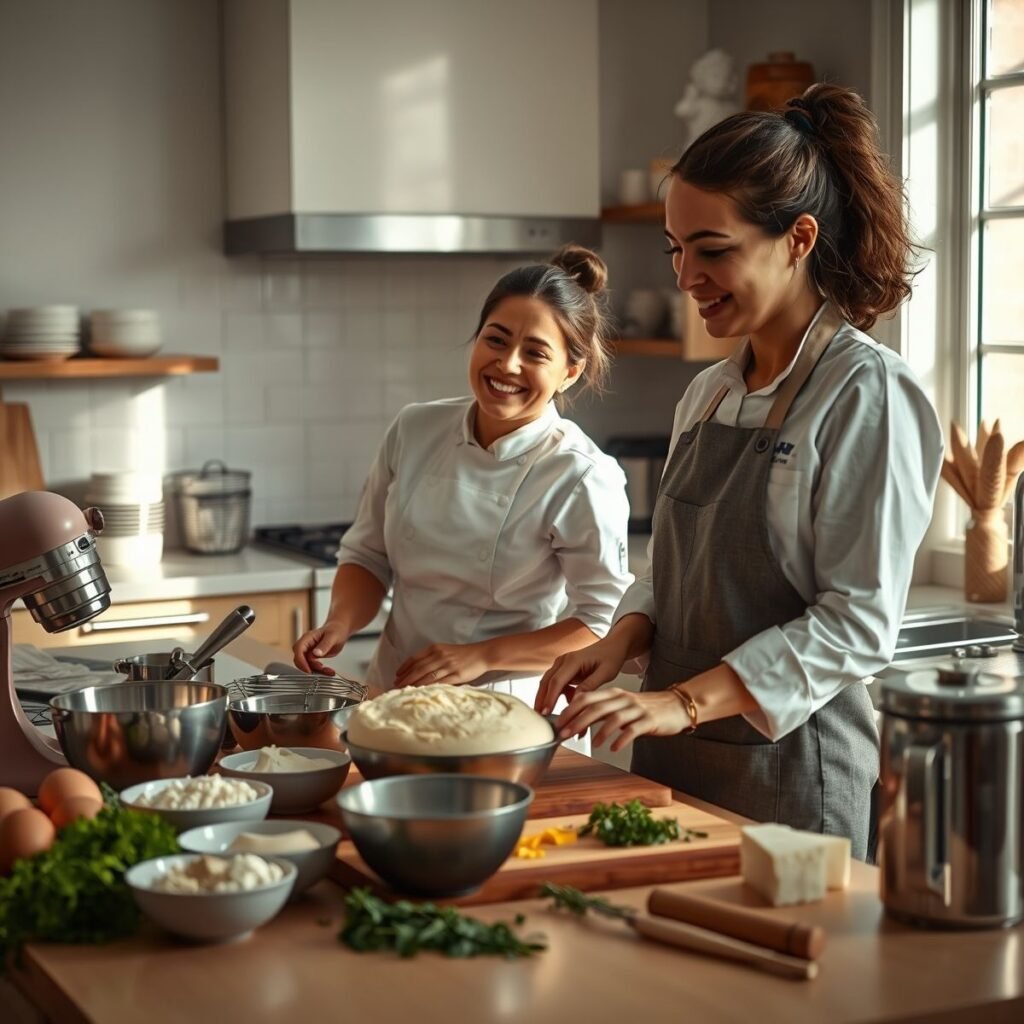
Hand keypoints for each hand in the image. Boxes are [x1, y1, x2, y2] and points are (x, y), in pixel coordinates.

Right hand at [292, 621, 349, 675]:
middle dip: (308, 667)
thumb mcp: (332, 637)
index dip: (301, 661)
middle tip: (320, 670)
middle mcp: (306, 645)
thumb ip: (324, 645)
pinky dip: (320, 670)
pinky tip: (328, 671)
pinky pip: (313, 666)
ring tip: (329, 671)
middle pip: (299, 659)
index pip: (298, 649)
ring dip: (316, 670)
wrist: (339, 630)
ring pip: (306, 664)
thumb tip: (316, 653)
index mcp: (308, 638)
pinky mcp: (313, 657)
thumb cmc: (335, 630)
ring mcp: (308, 651)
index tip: (308, 669)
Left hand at [394, 642, 492, 687]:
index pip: (415, 658)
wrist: (482, 654)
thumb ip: (432, 657)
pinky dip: (428, 688)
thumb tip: (417, 668)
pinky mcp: (456, 675)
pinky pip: (439, 682)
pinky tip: (421, 692)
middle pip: (418, 668)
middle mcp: (440, 655)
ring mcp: (448, 665)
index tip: (397, 675)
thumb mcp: (445, 650)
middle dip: (405, 678)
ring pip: (426, 676)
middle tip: (396, 686)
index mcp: (435, 648)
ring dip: (414, 684)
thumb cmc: (463, 654)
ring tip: (405, 691)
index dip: (404, 668)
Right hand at [534, 638, 628, 714]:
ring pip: (548, 683)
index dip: (550, 698)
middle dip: (541, 700)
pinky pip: (555, 684)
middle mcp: (564, 660)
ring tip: (546, 715)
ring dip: (545, 698)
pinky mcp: (563, 669)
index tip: (546, 712)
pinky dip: (556, 694)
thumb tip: (576, 701)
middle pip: (546, 681)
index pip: (557, 681)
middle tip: (539, 717)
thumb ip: (590, 686)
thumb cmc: (611, 657)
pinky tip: (566, 701)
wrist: (612, 646)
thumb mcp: (605, 673)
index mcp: (574, 660)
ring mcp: (562, 664)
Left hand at [556, 688, 689, 751]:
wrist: (676, 705)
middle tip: (565, 734)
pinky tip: (612, 748)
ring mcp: (637, 709)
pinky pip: (632, 730)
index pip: (586, 697)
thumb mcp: (622, 705)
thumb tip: (578, 722)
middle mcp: (623, 699)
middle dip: (577, 721)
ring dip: (599, 731)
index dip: (570, 710)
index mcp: (614, 693)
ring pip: (613, 718)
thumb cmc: (646, 708)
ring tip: (590, 743)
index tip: (558, 722)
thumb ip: (603, 711)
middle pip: (596, 707)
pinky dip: (620, 739)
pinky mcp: (649, 721)